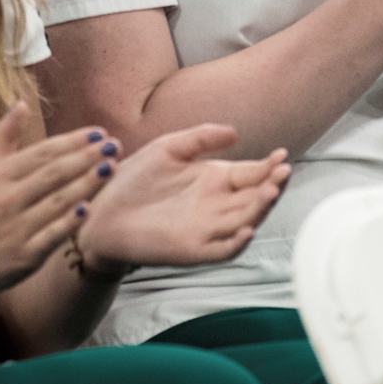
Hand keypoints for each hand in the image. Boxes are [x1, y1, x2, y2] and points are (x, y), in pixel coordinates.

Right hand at [0, 105, 110, 300]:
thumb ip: (4, 137)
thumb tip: (21, 102)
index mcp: (0, 176)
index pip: (43, 152)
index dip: (73, 141)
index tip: (100, 133)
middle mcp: (7, 199)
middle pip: (54, 173)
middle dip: (87, 158)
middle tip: (115, 146)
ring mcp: (16, 228)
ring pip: (58, 201)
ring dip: (88, 183)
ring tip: (111, 168)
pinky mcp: (24, 256)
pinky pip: (53, 235)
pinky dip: (70, 221)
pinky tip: (90, 207)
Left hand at [76, 124, 290, 276]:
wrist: (100, 209)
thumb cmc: (133, 178)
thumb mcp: (169, 147)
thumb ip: (201, 137)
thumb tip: (235, 133)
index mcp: (216, 179)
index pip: (253, 174)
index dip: (270, 166)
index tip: (282, 155)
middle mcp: (217, 205)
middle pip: (255, 198)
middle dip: (272, 186)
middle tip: (282, 172)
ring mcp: (207, 229)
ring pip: (245, 221)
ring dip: (261, 209)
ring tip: (271, 191)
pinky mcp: (192, 250)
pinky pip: (222, 250)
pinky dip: (236, 243)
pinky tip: (246, 228)